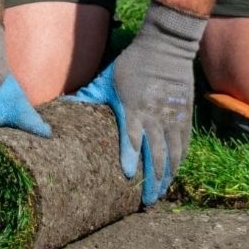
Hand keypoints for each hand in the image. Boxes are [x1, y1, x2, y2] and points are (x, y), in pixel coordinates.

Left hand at [68, 1, 206, 204]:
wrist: (166, 46)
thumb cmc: (133, 62)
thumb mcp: (108, 77)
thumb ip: (89, 95)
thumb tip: (64, 105)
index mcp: (133, 107)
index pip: (132, 137)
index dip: (131, 157)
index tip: (129, 176)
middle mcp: (155, 116)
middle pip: (155, 154)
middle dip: (152, 180)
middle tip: (146, 202)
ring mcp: (172, 117)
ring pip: (172, 154)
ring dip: (167, 176)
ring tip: (160, 194)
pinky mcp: (184, 116)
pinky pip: (184, 144)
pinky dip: (180, 161)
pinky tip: (175, 174)